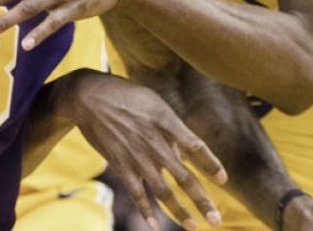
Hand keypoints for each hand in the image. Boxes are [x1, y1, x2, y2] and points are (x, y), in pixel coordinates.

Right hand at [58, 70, 225, 230]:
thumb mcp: (152, 101)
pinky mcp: (121, 165)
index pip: (195, 145)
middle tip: (217, 219)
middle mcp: (153, 141)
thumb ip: (169, 128)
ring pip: (163, 191)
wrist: (89, 97)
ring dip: (179, 211)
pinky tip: (155, 227)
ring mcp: (137, 156)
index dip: (211, 164)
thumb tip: (180, 156)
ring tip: (193, 225)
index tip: (223, 179)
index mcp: (164, 120)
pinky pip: (137, 194)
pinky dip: (146, 212)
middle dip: (202, 200)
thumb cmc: (124, 95)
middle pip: (183, 176)